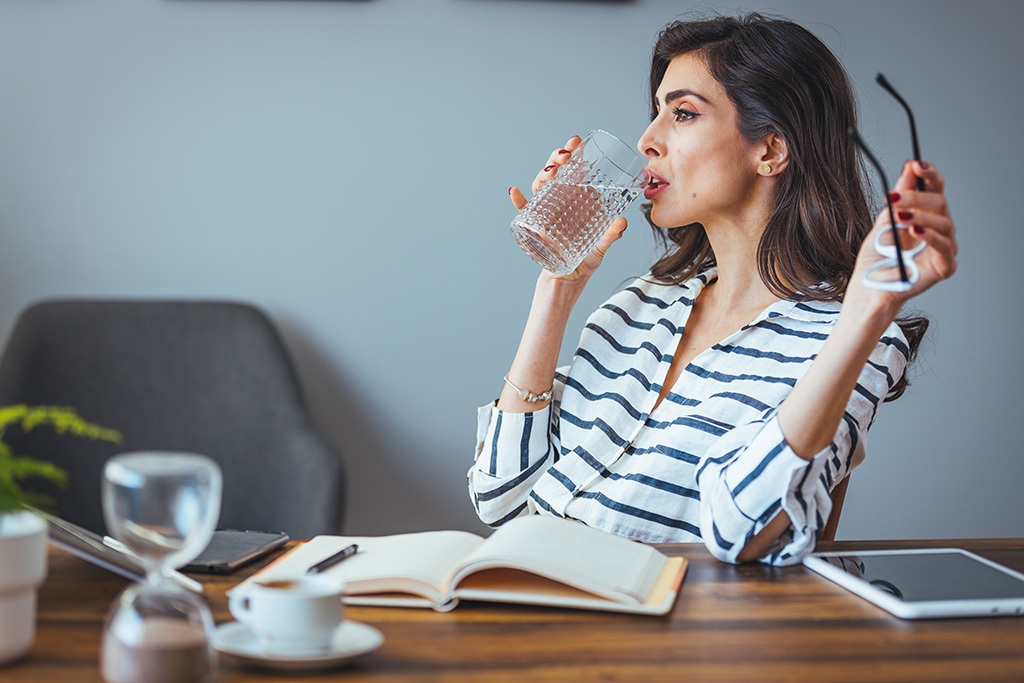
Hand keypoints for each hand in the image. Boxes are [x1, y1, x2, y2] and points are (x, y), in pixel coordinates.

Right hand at [509, 135, 628, 282]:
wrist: (568, 279)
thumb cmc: (585, 260)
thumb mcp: (601, 247)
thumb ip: (611, 235)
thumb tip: (622, 222)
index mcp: (578, 200)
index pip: (574, 171)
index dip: (574, 154)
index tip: (576, 142)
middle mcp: (561, 202)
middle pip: (556, 173)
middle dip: (558, 159)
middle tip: (565, 155)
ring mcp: (547, 212)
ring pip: (541, 186)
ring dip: (543, 174)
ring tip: (551, 171)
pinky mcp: (534, 226)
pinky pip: (524, 210)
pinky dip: (518, 200)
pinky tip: (515, 192)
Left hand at [848, 160, 957, 314]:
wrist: (870, 286)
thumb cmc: (877, 257)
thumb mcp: (885, 220)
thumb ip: (899, 196)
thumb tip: (909, 167)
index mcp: (926, 215)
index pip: (935, 189)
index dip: (929, 175)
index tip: (917, 163)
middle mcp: (939, 229)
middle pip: (939, 203)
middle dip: (915, 198)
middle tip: (893, 198)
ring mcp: (944, 247)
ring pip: (944, 222)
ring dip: (920, 217)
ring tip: (900, 218)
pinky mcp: (945, 266)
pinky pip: (944, 247)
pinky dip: (930, 236)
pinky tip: (915, 231)